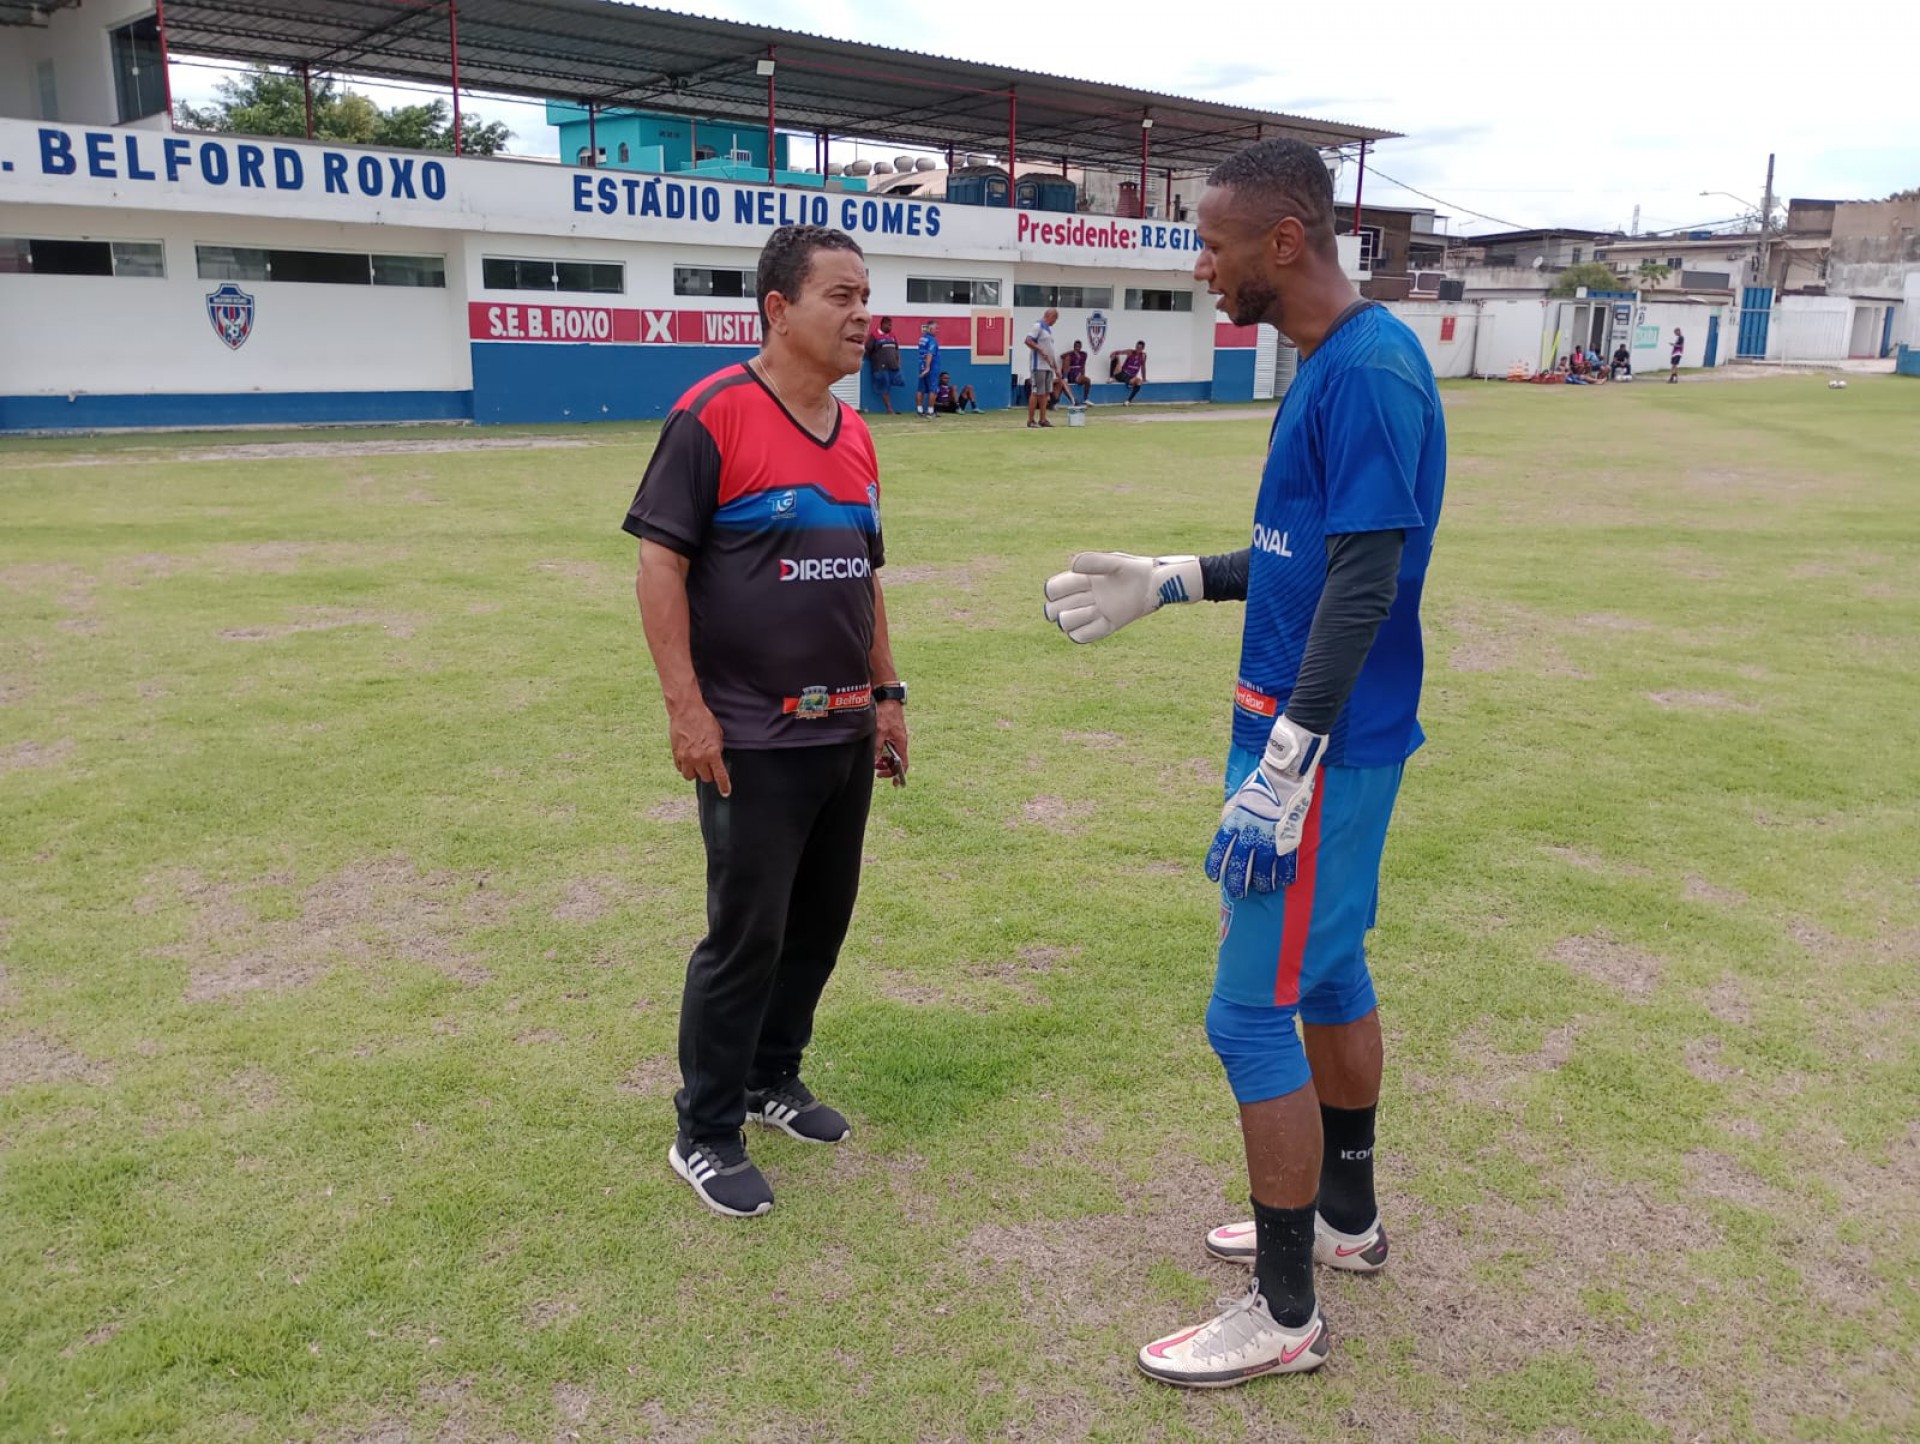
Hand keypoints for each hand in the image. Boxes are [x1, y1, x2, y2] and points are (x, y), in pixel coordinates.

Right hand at [667, 701, 730, 796]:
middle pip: (705, 778)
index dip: (724, 786)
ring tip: (697, 763)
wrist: (686, 710)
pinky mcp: (676, 754)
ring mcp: (686, 757)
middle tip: (709, 765)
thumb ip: (718, 749)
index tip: (725, 793)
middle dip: (709, 774)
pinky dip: (685, 766)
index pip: (720, 776)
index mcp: (713, 753)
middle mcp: (699, 758)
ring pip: (690, 776)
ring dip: (695, 772)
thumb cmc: (704, 719)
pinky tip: (688, 758)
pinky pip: (680, 768)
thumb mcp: (718, 734)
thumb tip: (716, 759)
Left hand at [873, 701, 908, 785]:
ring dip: (884, 761)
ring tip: (875, 762)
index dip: (899, 775)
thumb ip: (878, 748)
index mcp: (901, 743)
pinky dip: (882, 752)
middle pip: (896, 761)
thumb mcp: (880, 732)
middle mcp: (900, 742)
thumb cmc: (887, 713)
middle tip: (878, 772)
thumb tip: (876, 761)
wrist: (888, 698)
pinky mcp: (890, 734)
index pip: (904, 764)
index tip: (894, 783)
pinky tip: (875, 752)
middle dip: (888, 769)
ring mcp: (895, 738)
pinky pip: (888, 748)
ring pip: (891, 755)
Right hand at [1042, 552, 1202, 643]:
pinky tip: (1100, 620)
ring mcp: (1093, 614)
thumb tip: (1071, 565)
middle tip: (1078, 601)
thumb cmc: (1133, 570)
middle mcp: (1083, 598)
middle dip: (1056, 609)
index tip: (1075, 584)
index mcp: (1080, 580)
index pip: (1053, 590)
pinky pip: (1084, 636)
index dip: (1054, 590)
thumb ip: (1093, 561)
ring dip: (1073, 618)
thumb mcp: (1114, 562)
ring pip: (1066, 624)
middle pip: (1052, 610)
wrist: (1154, 585)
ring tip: (1093, 609)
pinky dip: (1084, 633)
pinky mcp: (1106, 626)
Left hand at [1205, 715, 1326, 898]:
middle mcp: (1248, 835)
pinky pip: (1283, 867)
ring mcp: (1268, 840)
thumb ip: (1231, 820)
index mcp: (1233, 824)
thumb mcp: (1236, 801)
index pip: (1219, 852)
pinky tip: (1280, 883)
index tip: (1214, 878)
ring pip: (1260, 873)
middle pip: (1237, 868)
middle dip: (1236, 884)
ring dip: (1259, 884)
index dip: (1215, 867)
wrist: (1283, 776)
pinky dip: (1281, 878)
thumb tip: (1226, 833)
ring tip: (1260, 888)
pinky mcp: (1287, 841)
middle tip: (1237, 892)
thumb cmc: (1259, 786)